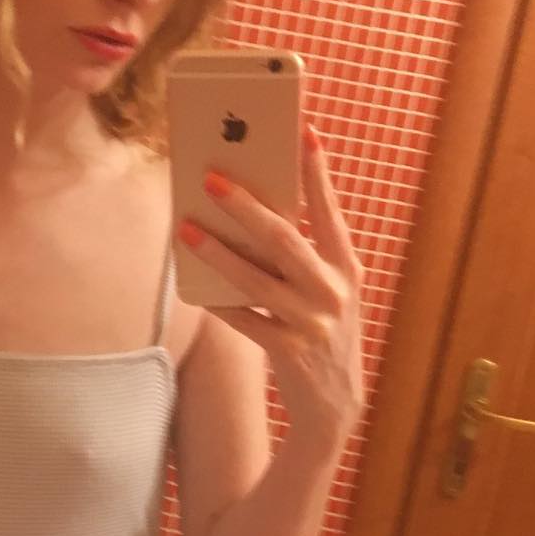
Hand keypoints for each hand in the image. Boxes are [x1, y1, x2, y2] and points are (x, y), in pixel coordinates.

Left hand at [178, 122, 365, 456]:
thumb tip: (253, 216)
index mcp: (346, 268)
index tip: (302, 130)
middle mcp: (333, 292)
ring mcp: (311, 323)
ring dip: (218, 251)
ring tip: (187, 227)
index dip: (316, 171)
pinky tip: (195, 287)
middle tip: (213, 177)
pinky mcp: (289, 352)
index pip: (330, 211)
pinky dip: (219, 302)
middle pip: (285, 238)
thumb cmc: (325, 335)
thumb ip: (304, 258)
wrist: (336, 405)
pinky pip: (244, 320)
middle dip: (247, 205)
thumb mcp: (329, 293)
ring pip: (256, 279)